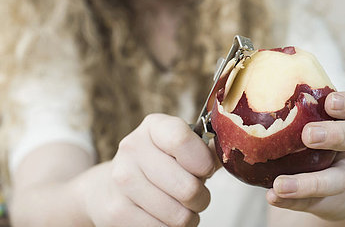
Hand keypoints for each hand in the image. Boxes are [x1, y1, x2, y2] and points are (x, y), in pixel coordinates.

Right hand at [82, 114, 218, 226]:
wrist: (112, 186)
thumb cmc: (160, 164)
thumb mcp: (181, 148)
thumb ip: (208, 150)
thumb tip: (232, 157)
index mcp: (154, 127)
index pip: (181, 139)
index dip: (203, 161)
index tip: (206, 171)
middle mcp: (132, 148)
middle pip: (187, 187)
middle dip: (201, 198)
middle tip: (197, 196)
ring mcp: (121, 180)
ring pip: (177, 215)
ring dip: (188, 218)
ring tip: (183, 208)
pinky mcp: (115, 210)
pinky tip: (165, 217)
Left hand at [266, 92, 344, 220]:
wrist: (344, 184)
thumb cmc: (319, 138)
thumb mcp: (316, 118)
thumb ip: (292, 105)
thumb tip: (236, 89)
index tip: (330, 102)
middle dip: (334, 134)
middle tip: (308, 134)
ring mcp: (344, 175)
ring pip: (337, 179)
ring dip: (309, 182)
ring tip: (282, 184)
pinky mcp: (331, 199)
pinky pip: (313, 201)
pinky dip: (293, 200)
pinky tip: (273, 196)